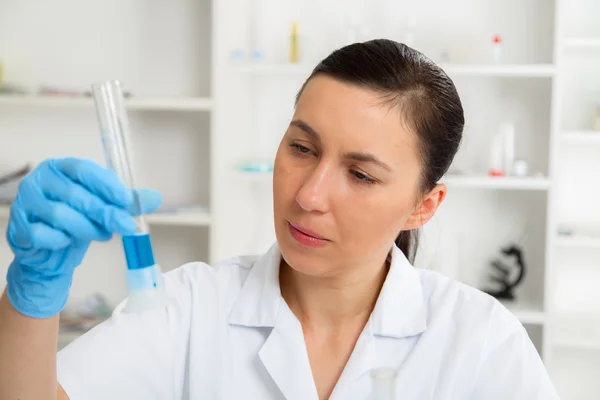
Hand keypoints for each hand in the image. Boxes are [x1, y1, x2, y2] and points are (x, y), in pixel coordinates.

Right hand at [5, 158, 161, 317]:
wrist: (50, 251)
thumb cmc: (77, 221)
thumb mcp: (103, 208)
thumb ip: (126, 202)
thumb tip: (155, 198)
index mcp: (61, 168)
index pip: (85, 170)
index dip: (107, 185)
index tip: (127, 200)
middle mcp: (40, 181)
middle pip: (76, 194)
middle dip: (105, 212)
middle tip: (126, 226)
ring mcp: (25, 203)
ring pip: (62, 215)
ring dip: (88, 228)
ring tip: (103, 235)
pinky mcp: (19, 227)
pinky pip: (44, 234)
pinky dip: (62, 240)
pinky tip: (70, 242)